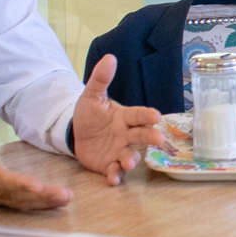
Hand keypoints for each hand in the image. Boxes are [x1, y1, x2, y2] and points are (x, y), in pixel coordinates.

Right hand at [0, 98, 72, 209]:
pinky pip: (24, 204)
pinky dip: (41, 205)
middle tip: (64, 194)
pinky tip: (59, 202)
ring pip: (23, 202)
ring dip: (46, 202)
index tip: (36, 185)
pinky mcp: (4, 199)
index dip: (17, 183)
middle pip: (17, 194)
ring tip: (67, 198)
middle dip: (41, 196)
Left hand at [71, 54, 164, 185]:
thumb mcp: (91, 95)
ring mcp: (119, 151)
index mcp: (125, 117)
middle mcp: (127, 135)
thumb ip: (100, 79)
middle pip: (141, 136)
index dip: (147, 116)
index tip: (156, 116)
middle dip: (150, 137)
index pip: (139, 115)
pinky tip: (112, 179)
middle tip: (159, 139)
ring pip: (130, 156)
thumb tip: (110, 57)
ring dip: (131, 159)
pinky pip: (115, 171)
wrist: (76, 133)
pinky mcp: (110, 165)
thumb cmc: (90, 114)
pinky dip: (115, 176)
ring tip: (127, 161)